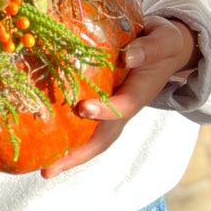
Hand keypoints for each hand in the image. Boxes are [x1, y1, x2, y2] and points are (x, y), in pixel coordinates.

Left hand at [41, 15, 198, 178]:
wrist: (167, 49)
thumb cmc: (163, 44)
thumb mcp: (163, 41)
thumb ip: (150, 48)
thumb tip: (129, 56)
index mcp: (139, 93)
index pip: (123, 107)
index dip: (105, 111)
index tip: (83, 108)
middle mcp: (124, 107)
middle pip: (103, 138)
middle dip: (78, 155)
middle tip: (49, 169)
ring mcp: (112, 109)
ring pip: (92, 137)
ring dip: (68, 154)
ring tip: (43, 169)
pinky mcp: (101, 103)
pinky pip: (83, 125)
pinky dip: (66, 137)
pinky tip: (43, 144)